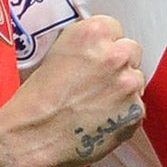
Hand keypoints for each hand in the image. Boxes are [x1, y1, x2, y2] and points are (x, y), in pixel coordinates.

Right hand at [0, 15, 146, 166]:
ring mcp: (129, 84)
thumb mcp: (57, 54)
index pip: (115, 29)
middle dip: (118, 65)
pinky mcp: (135, 112)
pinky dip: (122, 114)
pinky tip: (99, 120)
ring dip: (122, 90)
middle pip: (131, 51)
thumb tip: (100, 49)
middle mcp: (116, 54)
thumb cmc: (36, 100)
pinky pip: (135, 108)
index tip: (97, 57)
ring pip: (136, 80)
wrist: (31, 136)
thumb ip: (86, 47)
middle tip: (97, 82)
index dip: (105, 45)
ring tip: (95, 105)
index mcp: (94, 33)